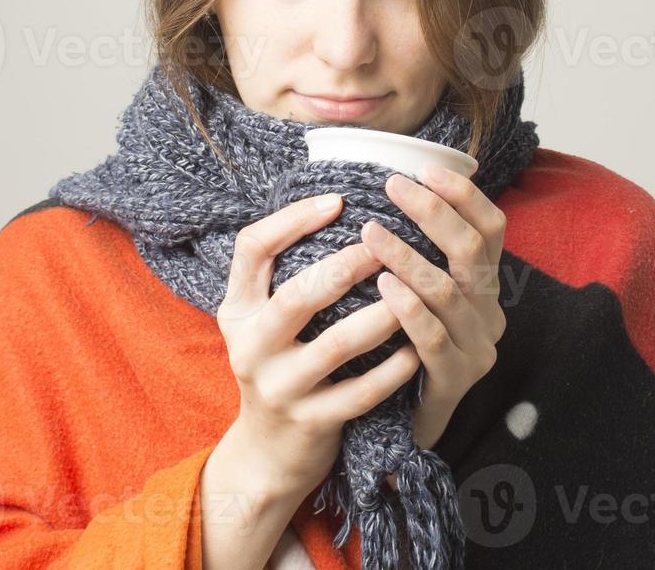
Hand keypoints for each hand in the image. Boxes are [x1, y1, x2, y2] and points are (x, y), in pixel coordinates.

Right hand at [214, 192, 419, 502]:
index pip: (251, 249)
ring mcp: (279, 387)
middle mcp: (250, 346)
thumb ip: (283, 272)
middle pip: (294, 297)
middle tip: (382, 246)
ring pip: (334, 347)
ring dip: (378, 318)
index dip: (291, 220)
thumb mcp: (261, 319)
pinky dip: (391, 371)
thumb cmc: (279, 365)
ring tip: (411, 293)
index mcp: (238, 310)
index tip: (338, 201)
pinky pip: (359, 393)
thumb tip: (335, 203)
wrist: (268, 452)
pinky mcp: (310, 422)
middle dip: (343, 269)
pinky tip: (416, 351)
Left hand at [366, 165, 508, 457]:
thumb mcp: (422, 296)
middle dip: (433, 213)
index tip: (427, 167)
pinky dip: (409, 308)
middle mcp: (490, 314)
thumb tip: (393, 185)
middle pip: (471, 252)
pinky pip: (434, 339)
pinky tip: (382, 285)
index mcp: (485, 287)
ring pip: (450, 292)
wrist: (406, 425)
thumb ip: (419, 252)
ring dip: (409, 256)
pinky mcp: (454, 382)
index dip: (464, 196)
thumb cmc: (403, 348)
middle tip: (392, 187)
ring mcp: (477, 350)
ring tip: (371, 232)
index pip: (491, 229)